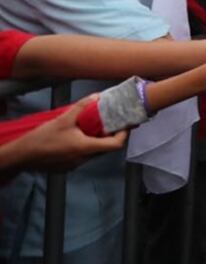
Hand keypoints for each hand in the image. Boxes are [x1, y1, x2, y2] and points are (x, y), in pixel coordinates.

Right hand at [0, 96, 127, 172]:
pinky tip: (79, 136)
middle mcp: (84, 159)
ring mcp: (76, 165)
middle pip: (106, 148)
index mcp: (86, 147)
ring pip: (94, 153)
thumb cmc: (43, 138)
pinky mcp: (68, 167)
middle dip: (111, 135)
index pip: (115, 144)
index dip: (124, 134)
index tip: (125, 124)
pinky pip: (83, 156)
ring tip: (95, 127)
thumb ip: (82, 107)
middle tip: (112, 122)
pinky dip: (86, 146)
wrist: (22, 156)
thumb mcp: (63, 119)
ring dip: (97, 141)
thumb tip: (97, 97)